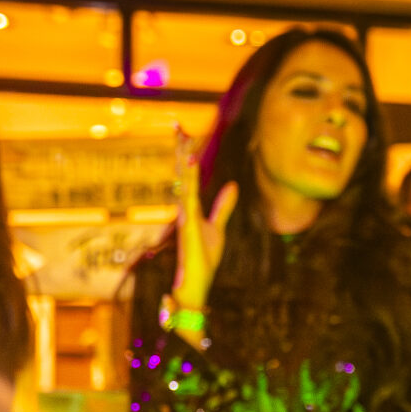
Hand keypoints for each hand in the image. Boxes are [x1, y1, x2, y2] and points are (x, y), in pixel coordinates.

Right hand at [170, 128, 238, 314]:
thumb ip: (223, 207)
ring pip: (184, 181)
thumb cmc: (203, 260)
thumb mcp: (218, 229)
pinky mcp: (188, 225)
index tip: (185, 135)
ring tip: (183, 137)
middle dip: (182, 150)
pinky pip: (189, 198)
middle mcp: (185, 209)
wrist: (195, 285)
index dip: (188, 156)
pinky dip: (190, 180)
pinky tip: (192, 164)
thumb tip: (232, 186)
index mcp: (190, 208)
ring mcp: (184, 216)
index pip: (189, 177)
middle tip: (179, 126)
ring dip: (184, 160)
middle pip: (183, 174)